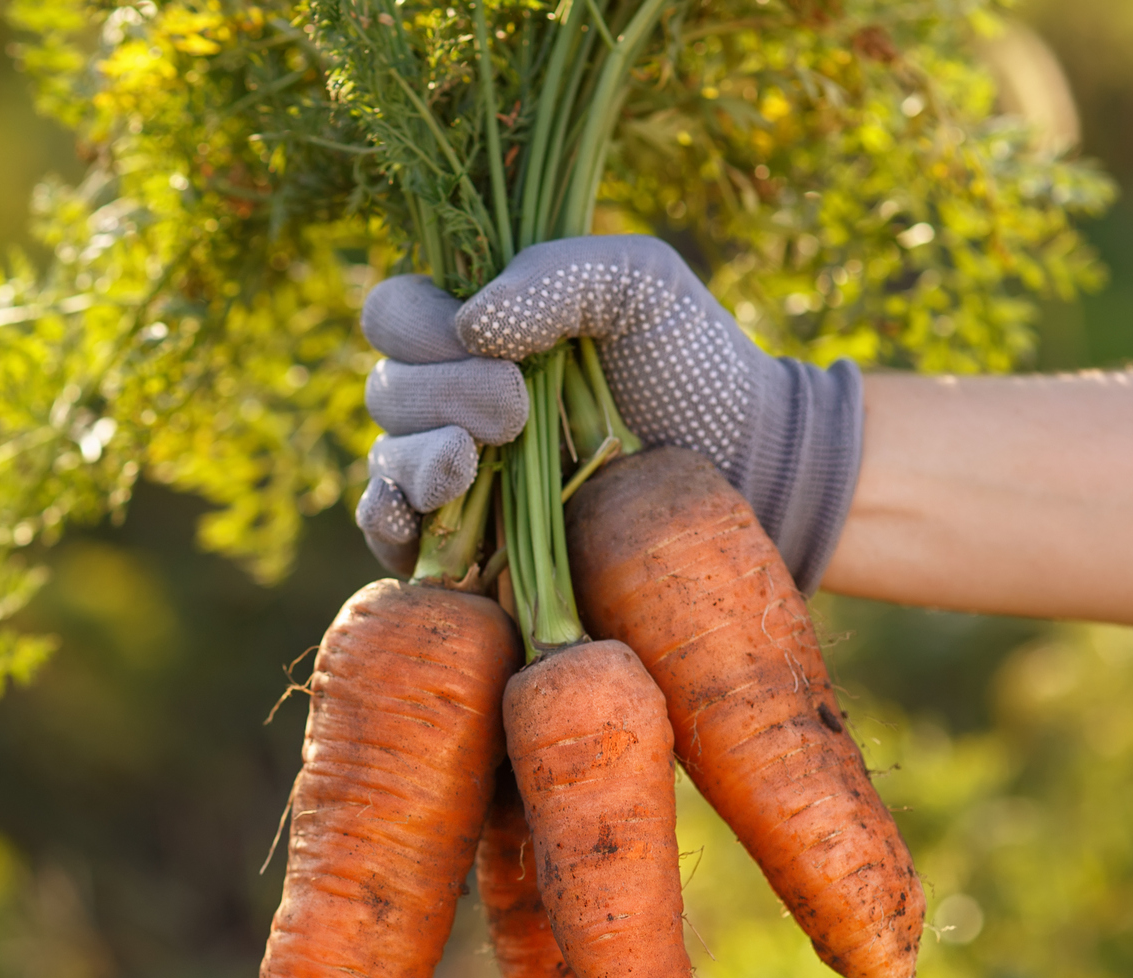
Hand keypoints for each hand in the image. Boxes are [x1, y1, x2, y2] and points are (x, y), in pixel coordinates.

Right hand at [367, 236, 864, 591]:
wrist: (746, 468)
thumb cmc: (693, 364)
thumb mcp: (641, 284)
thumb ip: (560, 273)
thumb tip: (470, 326)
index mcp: (479, 328)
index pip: (394, 314)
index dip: (418, 324)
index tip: (489, 341)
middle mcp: (453, 398)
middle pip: (387, 389)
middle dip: (441, 393)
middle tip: (517, 408)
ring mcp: (456, 476)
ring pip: (386, 460)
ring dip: (420, 457)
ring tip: (474, 458)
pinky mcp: (465, 549)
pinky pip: (390, 535)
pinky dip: (389, 522)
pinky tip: (420, 516)